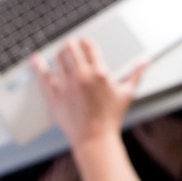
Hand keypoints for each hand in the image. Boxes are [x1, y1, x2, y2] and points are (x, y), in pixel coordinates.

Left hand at [32, 38, 147, 148]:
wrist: (95, 139)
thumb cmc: (111, 118)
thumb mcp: (127, 94)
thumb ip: (136, 74)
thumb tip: (145, 61)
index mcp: (99, 73)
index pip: (89, 47)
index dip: (85, 41)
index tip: (84, 41)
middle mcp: (82, 76)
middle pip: (70, 49)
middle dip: (70, 43)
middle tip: (70, 43)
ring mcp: (66, 86)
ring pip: (58, 59)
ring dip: (59, 53)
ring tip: (61, 53)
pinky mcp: (55, 97)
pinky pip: (43, 77)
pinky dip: (38, 66)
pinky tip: (36, 60)